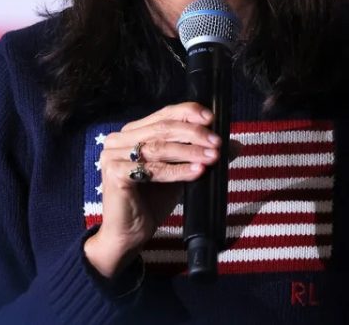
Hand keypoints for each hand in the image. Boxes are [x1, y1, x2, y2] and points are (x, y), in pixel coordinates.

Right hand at [83, 102, 221, 277]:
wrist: (128, 234)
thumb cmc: (151, 202)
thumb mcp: (180, 173)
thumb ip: (200, 156)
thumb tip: (235, 145)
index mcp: (132, 133)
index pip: (163, 114)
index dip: (188, 113)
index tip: (212, 119)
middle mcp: (119, 139)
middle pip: (162, 128)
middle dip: (194, 134)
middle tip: (217, 143)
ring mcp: (113, 155)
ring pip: (159, 147)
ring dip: (189, 152)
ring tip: (212, 157)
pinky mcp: (114, 173)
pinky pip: (152, 170)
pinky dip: (177, 170)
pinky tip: (197, 171)